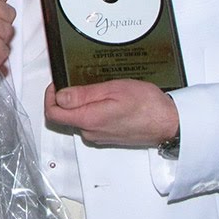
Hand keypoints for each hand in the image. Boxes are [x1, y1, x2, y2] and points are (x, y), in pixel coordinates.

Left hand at [43, 79, 177, 146]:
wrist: (168, 123)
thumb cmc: (146, 105)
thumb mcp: (113, 89)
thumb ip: (83, 94)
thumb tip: (60, 96)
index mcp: (89, 120)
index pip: (53, 113)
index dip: (50, 96)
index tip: (57, 84)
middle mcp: (90, 132)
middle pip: (64, 116)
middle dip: (65, 98)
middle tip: (77, 81)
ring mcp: (99, 136)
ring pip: (78, 118)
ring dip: (81, 103)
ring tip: (98, 88)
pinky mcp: (107, 137)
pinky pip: (91, 123)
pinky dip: (91, 110)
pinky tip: (106, 99)